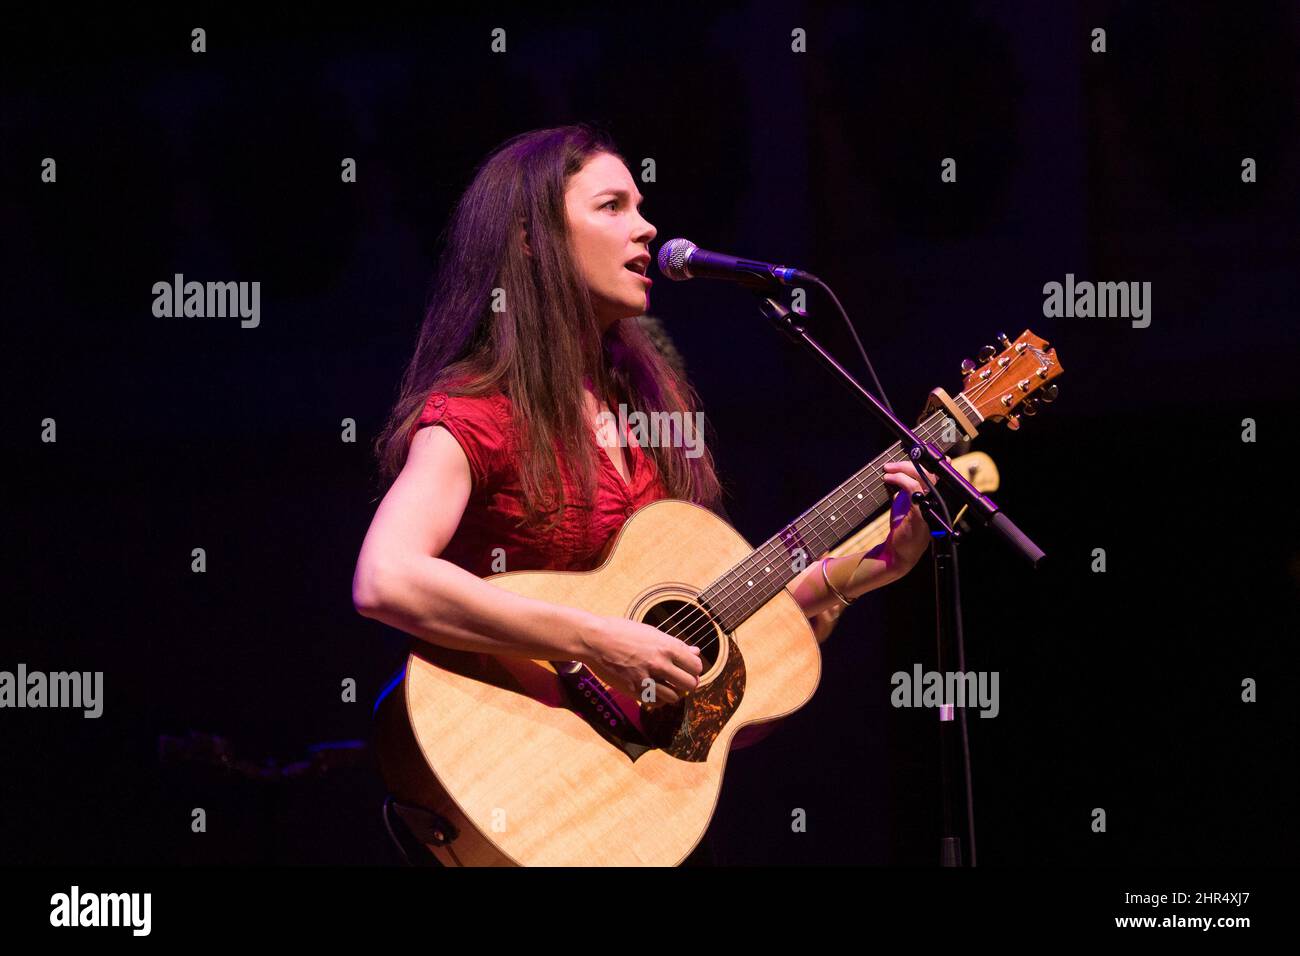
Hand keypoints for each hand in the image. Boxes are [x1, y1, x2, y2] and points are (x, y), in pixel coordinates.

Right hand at [577, 614, 702, 705]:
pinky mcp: (633, 690)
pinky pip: (655, 703)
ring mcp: (646, 678)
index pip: (696, 666)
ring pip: (674, 697)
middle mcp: (659, 663)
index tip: (687, 668)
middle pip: (690, 684)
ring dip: (672, 692)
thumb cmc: (621, 632)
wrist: (594, 640)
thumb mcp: (651, 632)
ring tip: (665, 685)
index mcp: (666, 646)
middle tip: (680, 680)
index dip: (694, 669)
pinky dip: (657, 699)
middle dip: (687, 683)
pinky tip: (653, 690)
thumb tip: (695, 651)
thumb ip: (675, 645)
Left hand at [880, 460, 935, 576]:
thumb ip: (908, 487)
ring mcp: (930, 507)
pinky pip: (913, 488)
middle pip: (932, 472)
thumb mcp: (906, 503)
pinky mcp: (920, 513)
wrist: (899, 552)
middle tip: (892, 464)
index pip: (940, 474)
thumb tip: (899, 469)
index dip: (931, 461)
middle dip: (912, 462)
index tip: (915, 453)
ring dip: (903, 468)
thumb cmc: (904, 527)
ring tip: (888, 469)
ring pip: (923, 477)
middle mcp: (937, 502)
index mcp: (936, 498)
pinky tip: (889, 479)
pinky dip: (900, 479)